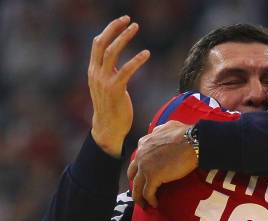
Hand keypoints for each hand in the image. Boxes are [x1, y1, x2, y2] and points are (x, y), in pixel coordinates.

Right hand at [88, 16, 149, 157]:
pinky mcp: (115, 89)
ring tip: (135, 27)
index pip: (98, 44)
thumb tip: (114, 62)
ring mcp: (104, 80)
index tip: (121, 21)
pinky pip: (126, 70)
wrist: (107, 128)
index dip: (108, 30)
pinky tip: (146, 53)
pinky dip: (136, 60)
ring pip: (112, 52)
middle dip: (114, 28)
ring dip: (124, 37)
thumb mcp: (106, 86)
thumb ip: (108, 72)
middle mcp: (96, 73)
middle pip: (102, 43)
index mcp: (93, 70)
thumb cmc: (110, 107)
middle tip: (128, 19)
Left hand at [127, 121, 195, 207]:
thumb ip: (158, 131)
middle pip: (132, 174)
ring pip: (137, 186)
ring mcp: (145, 167)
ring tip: (145, 204)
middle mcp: (141, 155)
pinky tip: (154, 204)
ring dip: (140, 197)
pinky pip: (147, 193)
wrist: (193, 142)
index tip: (144, 177)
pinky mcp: (152, 177)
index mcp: (144, 143)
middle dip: (135, 184)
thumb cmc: (185, 134)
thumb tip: (156, 132)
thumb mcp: (168, 127)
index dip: (139, 169)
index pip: (137, 159)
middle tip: (140, 192)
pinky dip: (150, 200)